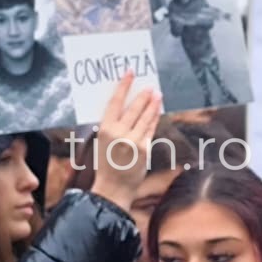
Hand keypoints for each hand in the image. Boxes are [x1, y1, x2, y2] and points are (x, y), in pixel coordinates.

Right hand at [90, 72, 161, 212]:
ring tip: (157, 94)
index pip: (115, 102)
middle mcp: (118, 132)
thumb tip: (127, 107)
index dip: (123, 85)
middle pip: (133, 107)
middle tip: (149, 86)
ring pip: (145, 116)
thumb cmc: (107, 163)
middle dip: (142, 95)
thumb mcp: (104, 142)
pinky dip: (154, 118)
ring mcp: (132, 140)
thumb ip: (113, 126)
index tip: (130, 73)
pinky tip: (157, 111)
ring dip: (152, 104)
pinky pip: (150, 129)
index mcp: (104, 129)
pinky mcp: (144, 148)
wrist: (113, 187)